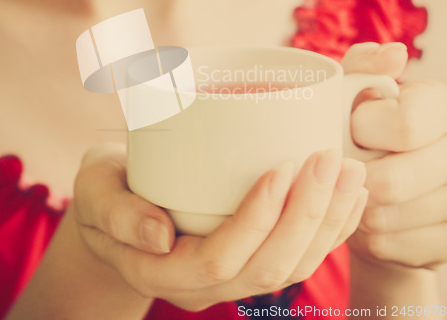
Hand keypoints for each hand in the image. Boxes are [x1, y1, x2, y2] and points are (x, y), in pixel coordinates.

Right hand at [73, 144, 366, 311]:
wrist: (118, 205)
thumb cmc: (105, 190)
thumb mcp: (95, 191)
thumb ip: (116, 211)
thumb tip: (158, 235)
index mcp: (161, 269)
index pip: (219, 258)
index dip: (256, 218)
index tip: (281, 167)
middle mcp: (203, 284)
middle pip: (269, 267)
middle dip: (307, 215)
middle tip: (329, 160)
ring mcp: (231, 276)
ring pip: (293, 267)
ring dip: (329, 221)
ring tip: (351, 172)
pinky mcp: (250, 259)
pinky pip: (299, 257)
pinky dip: (331, 228)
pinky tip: (350, 195)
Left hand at [342, 42, 446, 269]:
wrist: (385, 190)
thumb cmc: (365, 132)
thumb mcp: (357, 92)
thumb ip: (365, 68)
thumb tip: (395, 54)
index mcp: (440, 107)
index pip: (404, 124)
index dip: (362, 130)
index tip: (351, 129)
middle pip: (391, 182)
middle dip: (352, 175)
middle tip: (344, 167)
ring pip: (386, 218)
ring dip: (355, 206)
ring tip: (354, 188)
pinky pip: (390, 246)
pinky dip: (367, 234)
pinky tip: (369, 215)